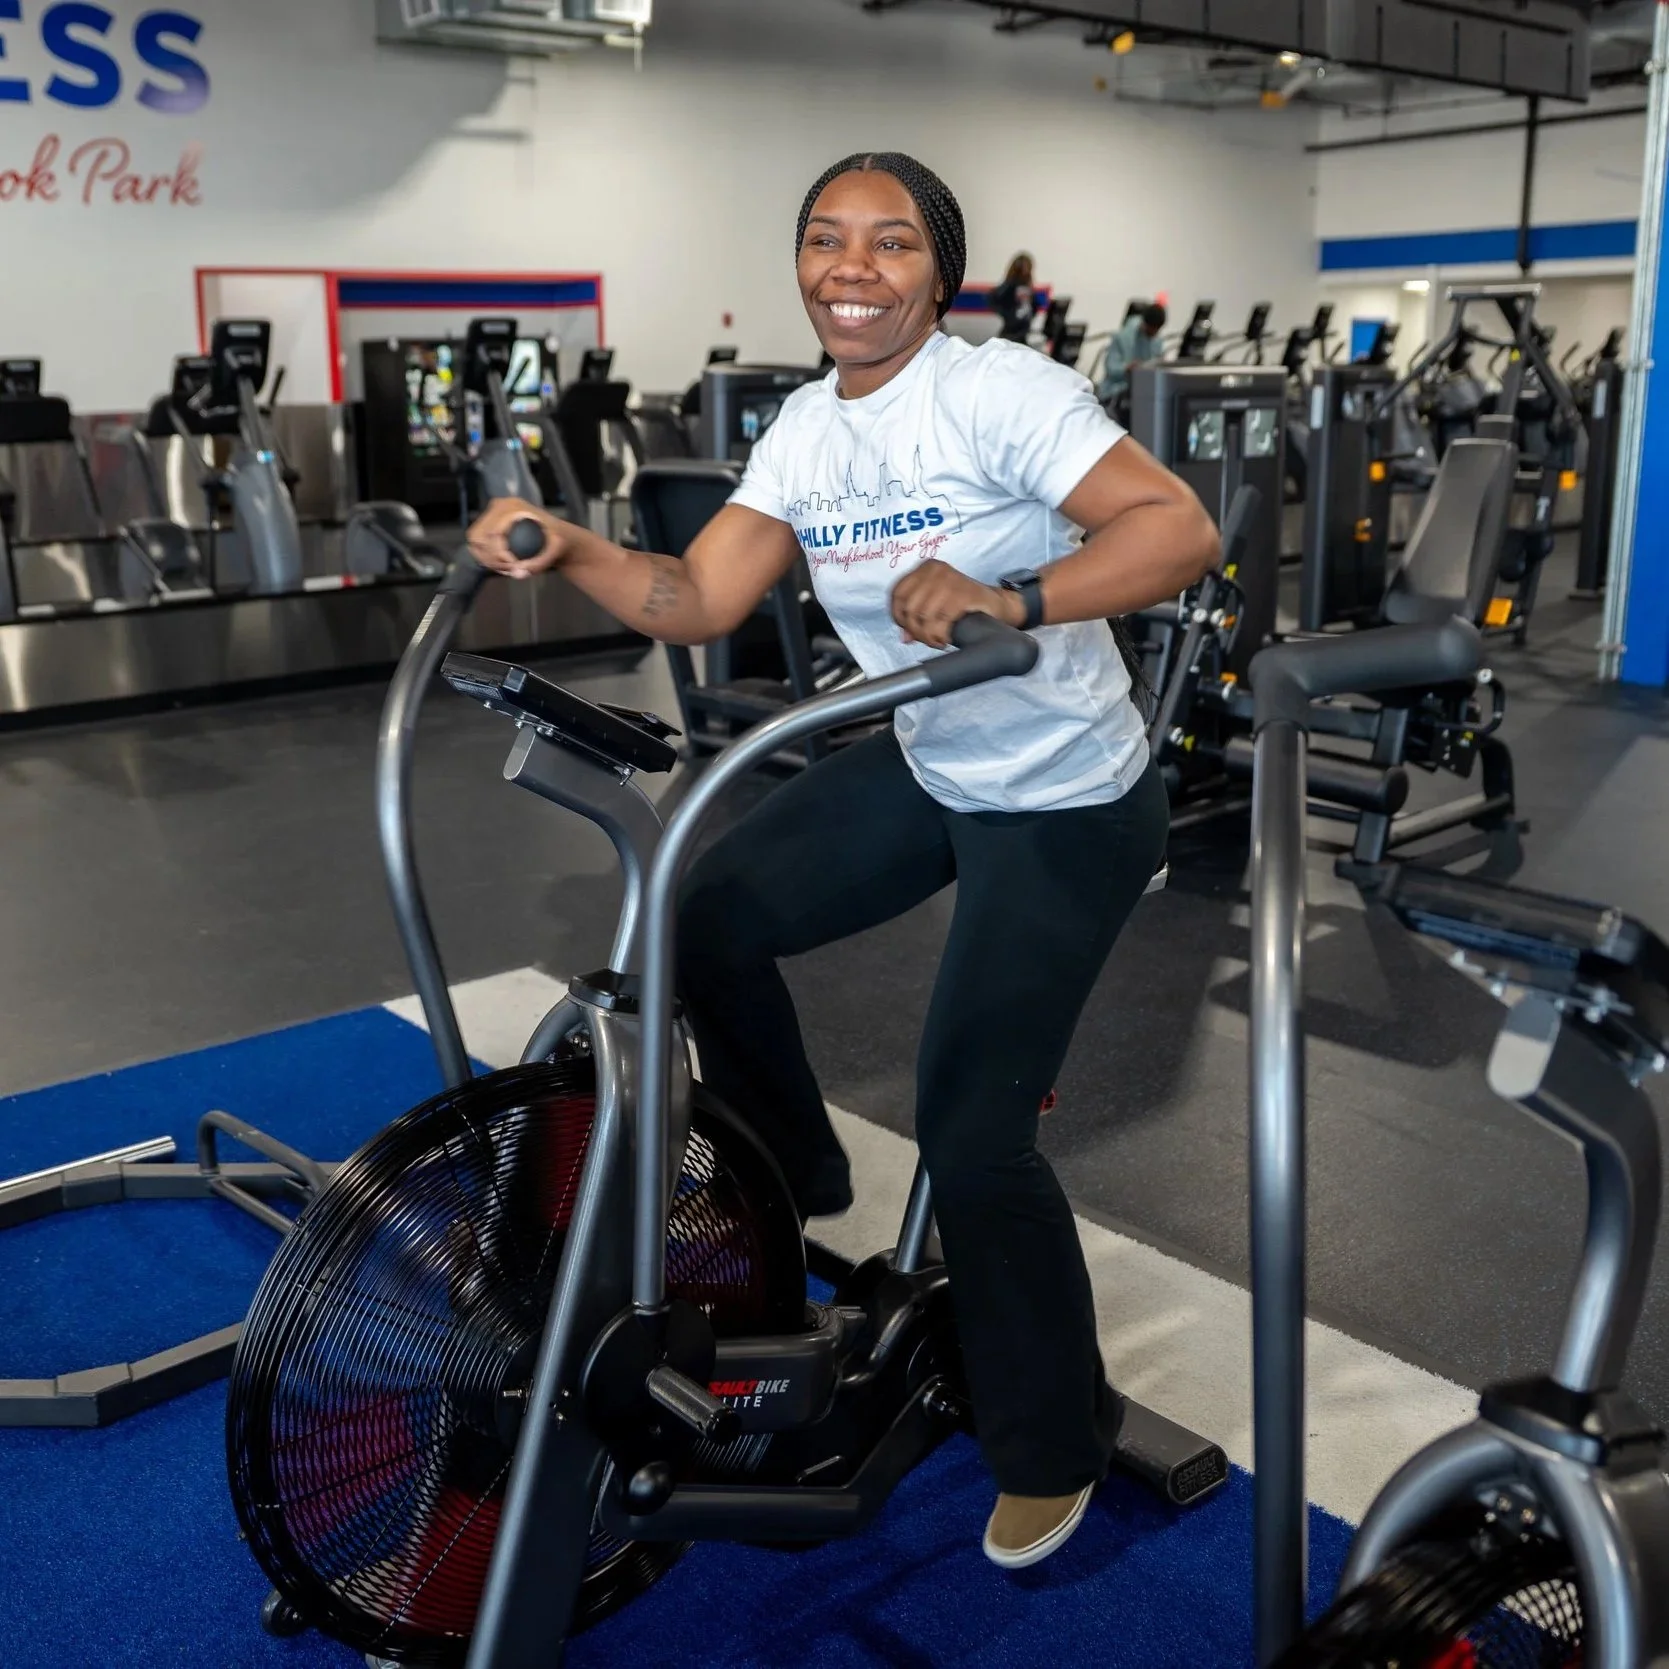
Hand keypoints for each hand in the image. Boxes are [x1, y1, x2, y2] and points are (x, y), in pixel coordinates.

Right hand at [466, 498, 568, 578]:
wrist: (559, 539)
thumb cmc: (560, 543)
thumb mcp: (555, 552)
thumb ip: (538, 564)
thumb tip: (518, 573)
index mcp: (513, 507)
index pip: (491, 532)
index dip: (497, 553)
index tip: (513, 565)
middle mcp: (499, 506)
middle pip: (477, 537)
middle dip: (491, 558)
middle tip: (510, 569)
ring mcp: (492, 514)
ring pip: (475, 542)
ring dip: (488, 560)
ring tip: (509, 568)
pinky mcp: (489, 524)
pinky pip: (477, 544)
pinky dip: (487, 558)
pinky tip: (504, 565)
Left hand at [890, 560, 1022, 649]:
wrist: (997, 604)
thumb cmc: (964, 605)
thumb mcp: (936, 606)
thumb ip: (917, 617)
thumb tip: (905, 636)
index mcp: (926, 569)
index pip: (897, 594)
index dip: (898, 616)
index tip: (909, 629)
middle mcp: (936, 571)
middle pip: (909, 607)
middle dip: (915, 630)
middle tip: (928, 639)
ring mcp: (950, 581)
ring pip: (923, 616)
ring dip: (928, 636)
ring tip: (937, 640)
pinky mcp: (963, 594)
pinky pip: (941, 621)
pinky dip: (940, 635)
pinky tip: (946, 639)